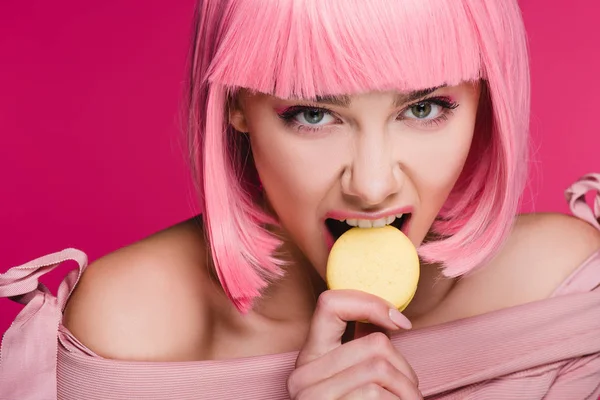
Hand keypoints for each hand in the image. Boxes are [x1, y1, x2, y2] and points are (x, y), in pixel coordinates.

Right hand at [287, 290, 422, 398]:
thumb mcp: (346, 382)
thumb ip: (358, 352)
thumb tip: (388, 317)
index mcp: (309, 358)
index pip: (330, 303)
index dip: (370, 302)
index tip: (399, 322)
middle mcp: (303, 376)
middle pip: (375, 344)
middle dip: (405, 369)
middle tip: (408, 393)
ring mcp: (313, 398)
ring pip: (381, 369)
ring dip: (408, 392)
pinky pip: (379, 396)